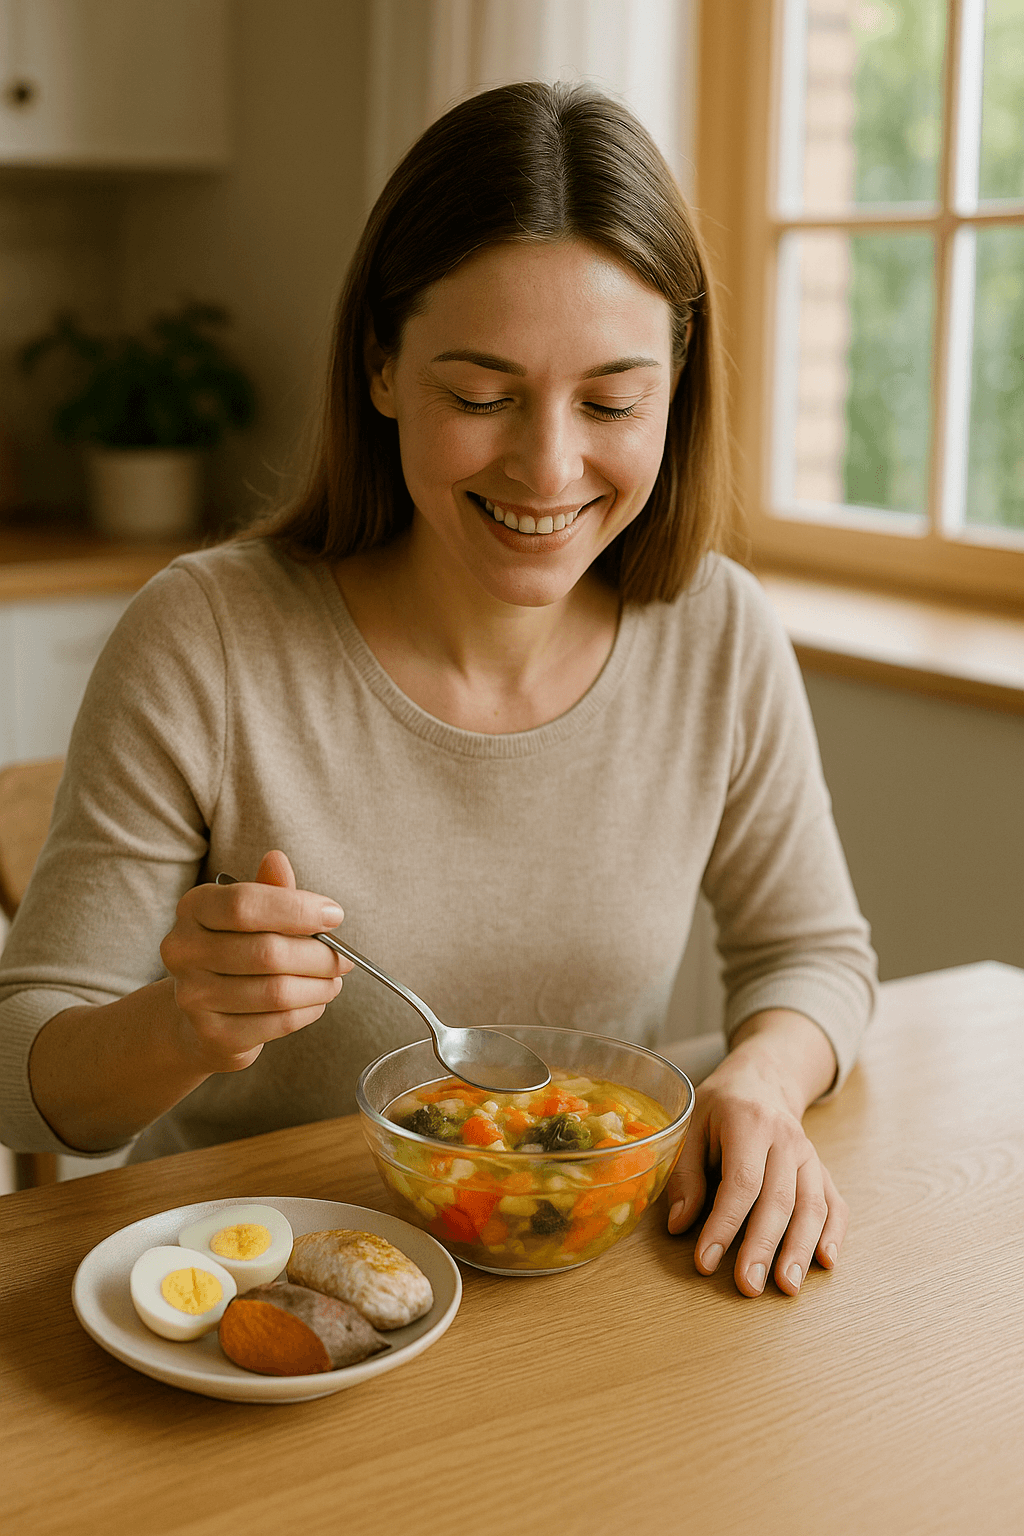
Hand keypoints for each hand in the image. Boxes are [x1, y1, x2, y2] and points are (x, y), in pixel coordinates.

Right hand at [159, 850, 352, 1073]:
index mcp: (193, 908)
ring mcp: (193, 996)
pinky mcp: (212, 1034)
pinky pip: (277, 1023)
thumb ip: (269, 889)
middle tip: (344, 958)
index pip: (244, 905)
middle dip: (319, 955)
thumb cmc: (237, 950)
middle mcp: (183, 950)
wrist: (203, 1014)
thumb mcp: (250, 913)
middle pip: (267, 952)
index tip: (334, 916)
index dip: (297, 910)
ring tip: (333, 980)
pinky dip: (308, 1011)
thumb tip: (277, 859)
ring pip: (276, 991)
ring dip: (319, 986)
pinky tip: (316, 1001)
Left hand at [664, 1013, 847, 1296]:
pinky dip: (834, 1234)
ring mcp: (809, 1155)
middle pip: (779, 1199)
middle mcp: (786, 1139)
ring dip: (800, 1249)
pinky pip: (835, 1203)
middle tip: (749, 1286)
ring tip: (787, 1287)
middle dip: (763, 1246)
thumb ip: (684, 1174)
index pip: (741, 1181)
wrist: (762, 1080)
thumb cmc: (719, 1108)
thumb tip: (679, 1225)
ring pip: (811, 1205)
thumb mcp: (690, 1126)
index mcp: (748, 1122)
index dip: (724, 1224)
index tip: (706, 1260)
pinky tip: (826, 1262)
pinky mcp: (822, 1170)